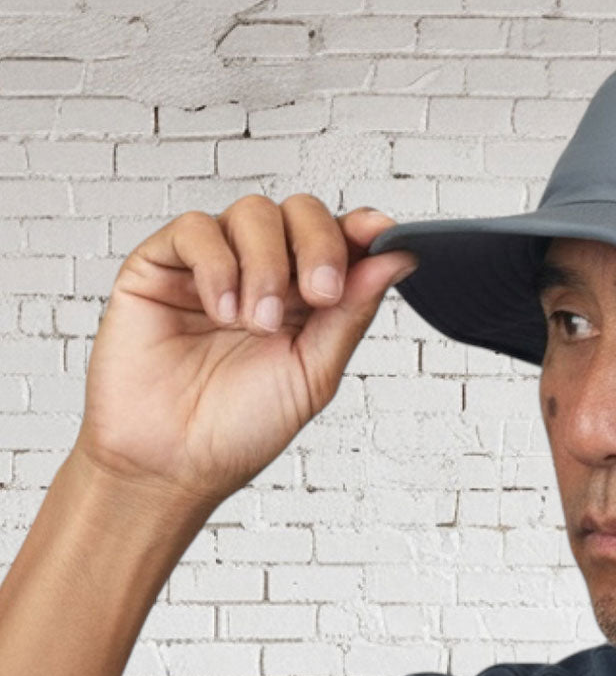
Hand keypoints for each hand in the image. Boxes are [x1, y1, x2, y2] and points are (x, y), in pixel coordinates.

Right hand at [75, 194, 419, 507]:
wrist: (173, 463)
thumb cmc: (240, 429)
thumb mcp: (315, 373)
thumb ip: (351, 313)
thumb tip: (396, 259)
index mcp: (304, 300)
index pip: (338, 240)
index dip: (360, 228)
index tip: (380, 232)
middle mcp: (261, 274)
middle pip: (299, 213)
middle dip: (319, 245)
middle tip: (319, 295)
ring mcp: (212, 266)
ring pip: (253, 213)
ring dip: (266, 266)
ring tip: (255, 324)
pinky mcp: (160, 266)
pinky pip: (196, 229)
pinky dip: (216, 266)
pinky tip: (221, 313)